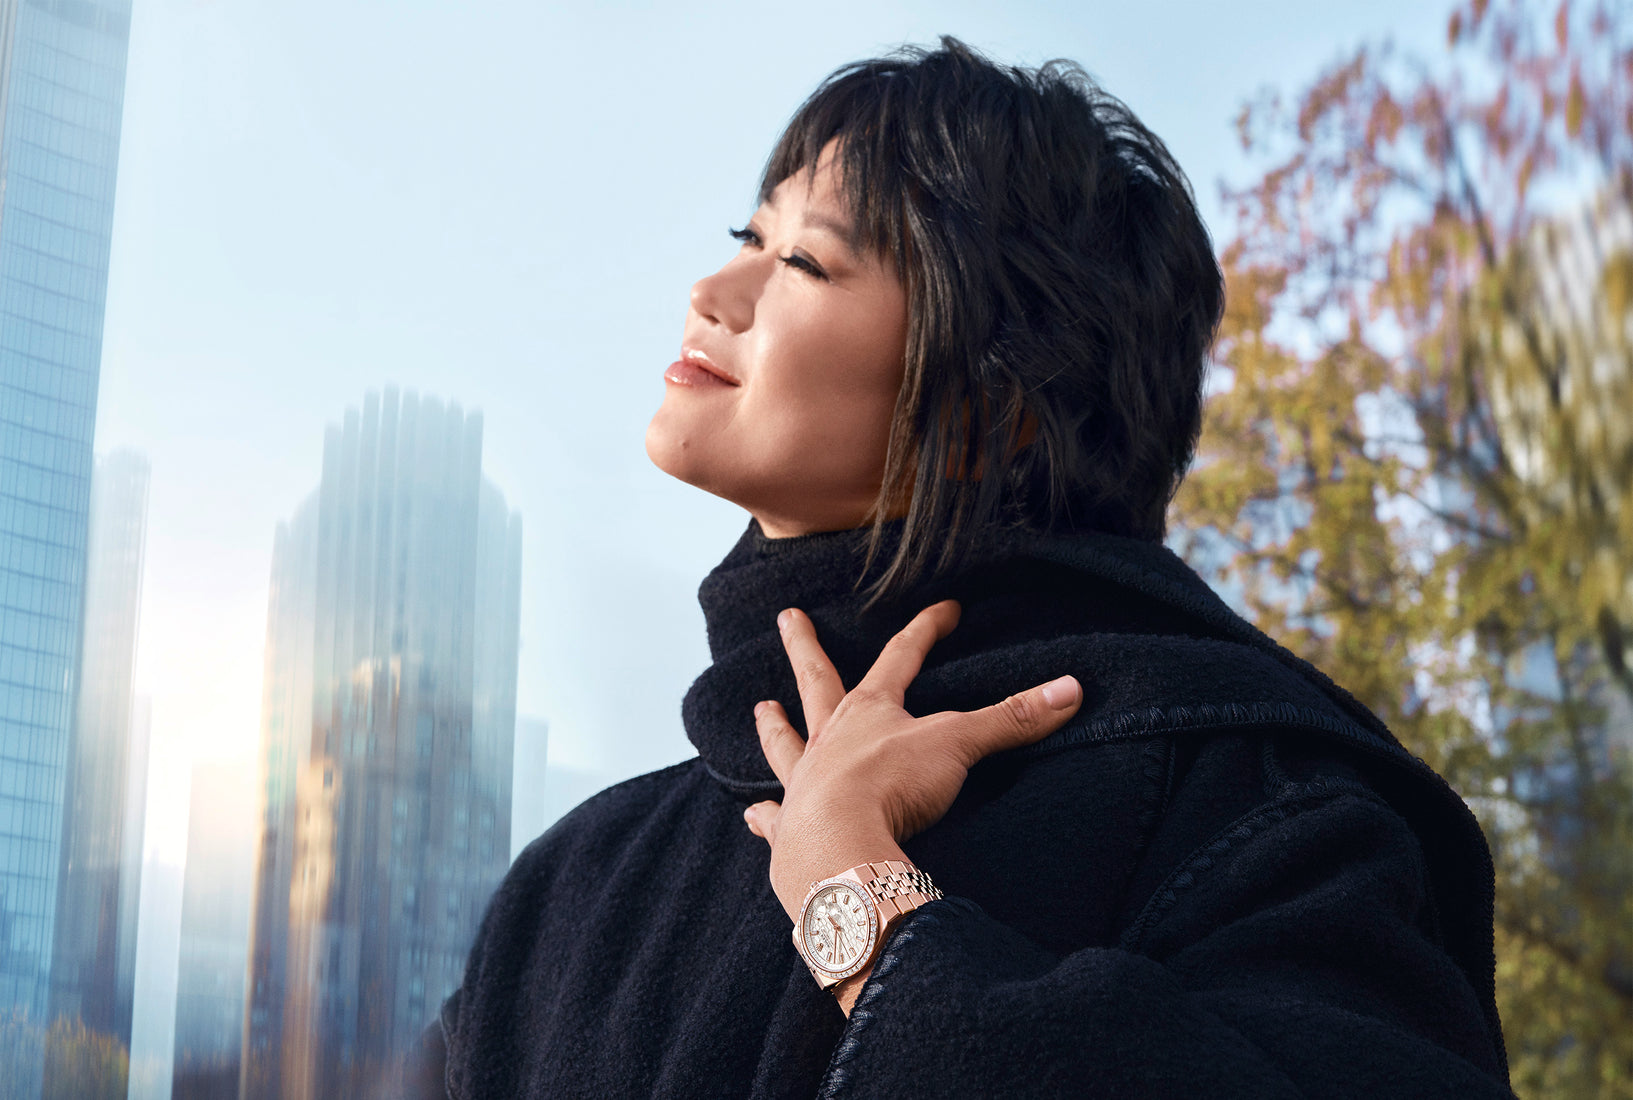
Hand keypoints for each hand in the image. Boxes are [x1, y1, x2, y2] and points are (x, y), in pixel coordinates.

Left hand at [743, 599, 1082, 998]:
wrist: (837, 846)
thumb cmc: (892, 787)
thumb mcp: (959, 746)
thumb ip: (1011, 720)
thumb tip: (1070, 689)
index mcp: (870, 713)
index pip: (902, 658)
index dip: (926, 631)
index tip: (945, 609)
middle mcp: (830, 740)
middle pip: (817, 682)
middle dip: (805, 647)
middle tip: (787, 617)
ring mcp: (805, 783)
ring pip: (785, 745)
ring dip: (774, 728)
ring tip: (760, 709)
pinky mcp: (791, 830)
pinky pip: (774, 819)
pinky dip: (764, 817)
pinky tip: (753, 814)